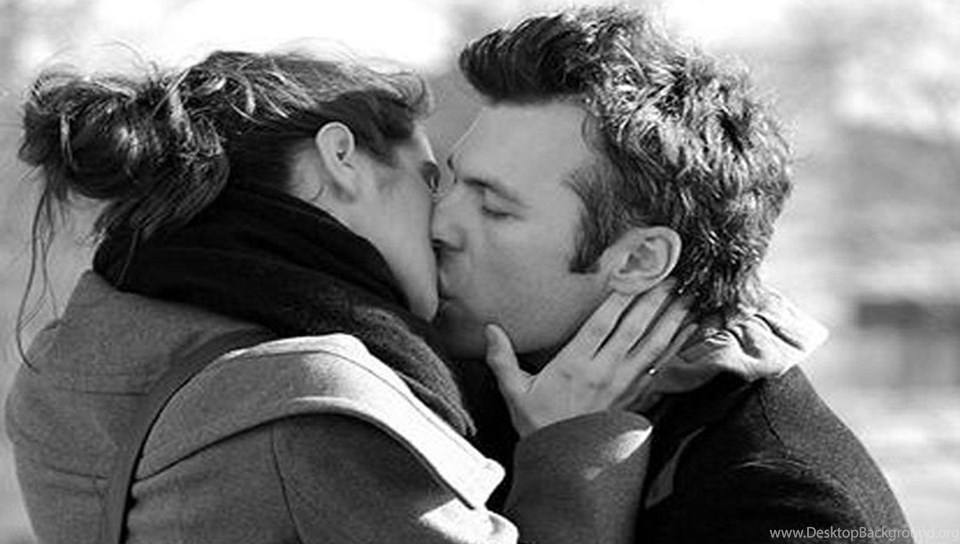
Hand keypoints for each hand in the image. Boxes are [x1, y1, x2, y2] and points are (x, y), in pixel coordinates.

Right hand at [484, 283, 694, 436]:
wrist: (565, 462)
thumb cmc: (540, 424)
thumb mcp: (514, 391)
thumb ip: (502, 359)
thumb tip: (490, 330)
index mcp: (574, 364)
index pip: (602, 323)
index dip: (619, 297)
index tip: (633, 274)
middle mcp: (604, 371)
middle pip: (634, 329)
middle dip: (654, 300)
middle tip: (672, 276)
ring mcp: (625, 385)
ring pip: (654, 346)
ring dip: (672, 320)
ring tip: (688, 298)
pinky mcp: (637, 397)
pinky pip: (662, 368)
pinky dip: (678, 348)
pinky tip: (690, 332)